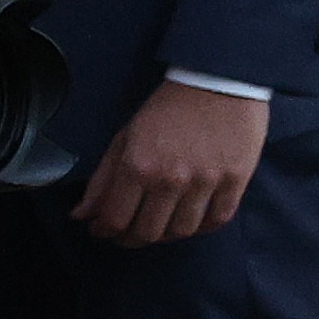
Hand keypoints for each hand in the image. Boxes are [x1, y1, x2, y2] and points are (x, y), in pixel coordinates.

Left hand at [76, 79, 267, 247]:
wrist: (219, 80)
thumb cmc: (169, 107)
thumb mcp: (125, 137)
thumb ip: (103, 179)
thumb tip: (82, 215)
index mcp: (138, 166)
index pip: (114, 220)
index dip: (104, 232)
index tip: (104, 229)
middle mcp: (171, 179)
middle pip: (148, 233)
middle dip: (132, 238)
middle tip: (130, 232)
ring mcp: (206, 181)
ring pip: (182, 231)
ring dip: (168, 234)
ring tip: (163, 223)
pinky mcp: (236, 179)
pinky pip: (218, 219)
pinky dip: (203, 226)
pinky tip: (194, 217)